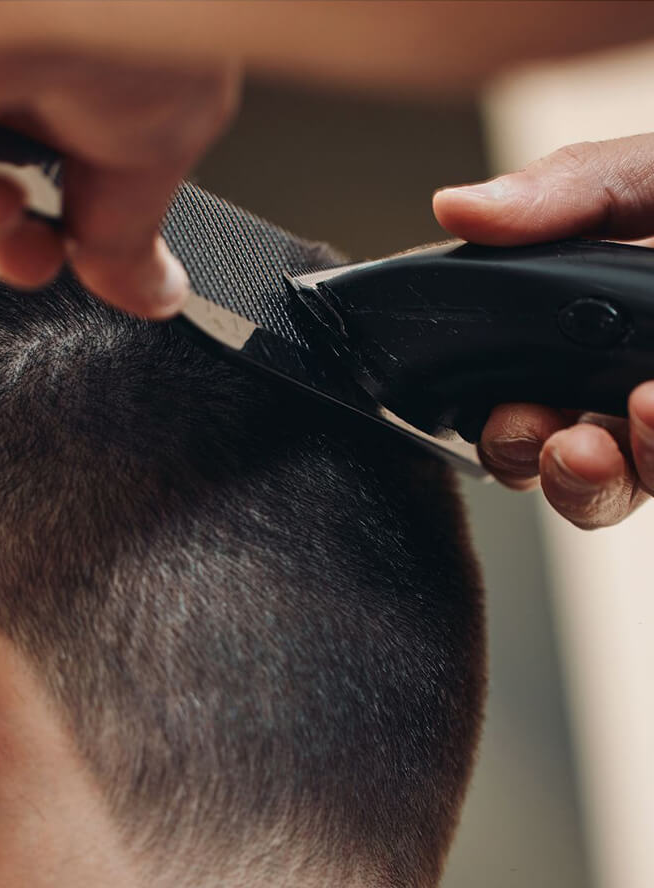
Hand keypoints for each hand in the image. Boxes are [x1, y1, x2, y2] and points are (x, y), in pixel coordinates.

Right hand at [434, 134, 653, 527]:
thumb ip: (569, 190)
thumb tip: (456, 207)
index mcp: (588, 324)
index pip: (505, 384)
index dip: (487, 410)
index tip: (493, 403)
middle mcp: (614, 386)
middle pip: (538, 456)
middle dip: (527, 454)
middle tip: (545, 431)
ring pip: (596, 494)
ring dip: (589, 479)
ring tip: (616, 426)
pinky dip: (653, 460)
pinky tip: (652, 411)